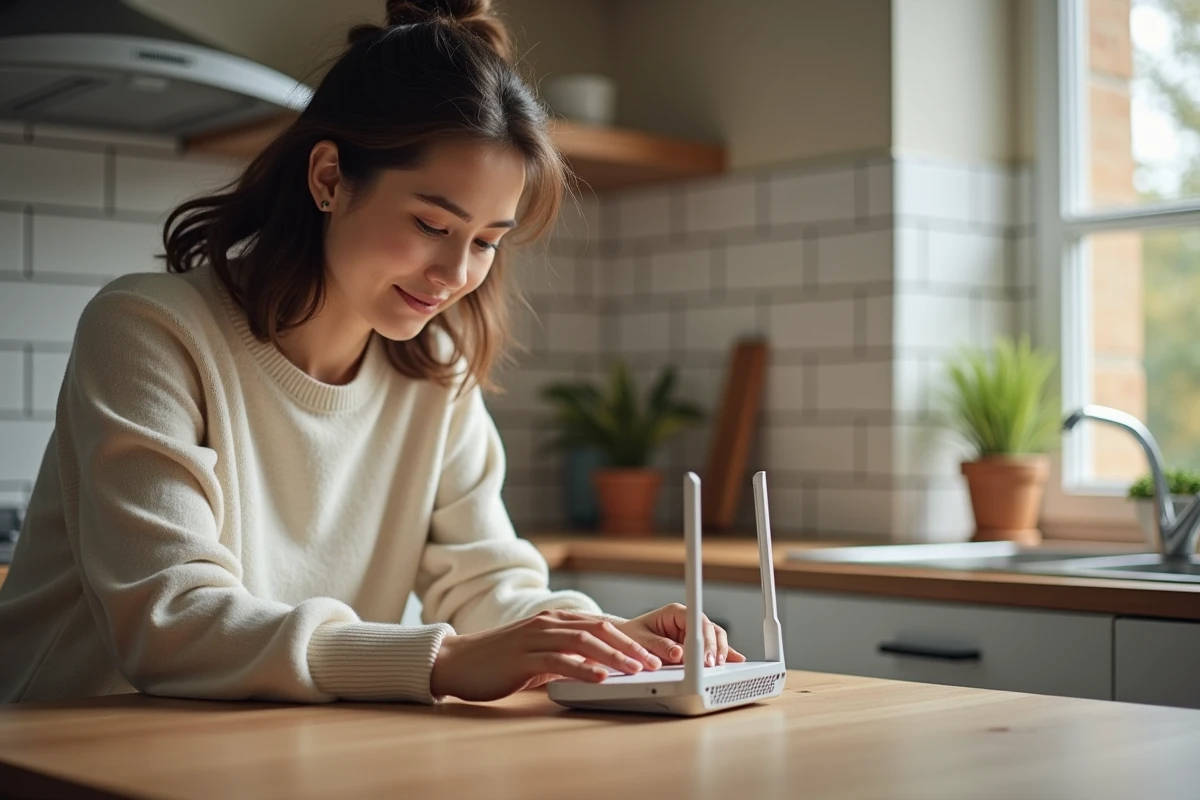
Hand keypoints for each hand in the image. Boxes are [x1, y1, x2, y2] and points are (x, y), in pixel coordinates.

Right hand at [428, 609, 662, 701]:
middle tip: (657, 662)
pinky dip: (582, 669)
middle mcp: (549, 622)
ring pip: (583, 642)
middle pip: (600, 629)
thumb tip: (601, 666)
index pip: (603, 625)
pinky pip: (557, 660)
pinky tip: (599, 678)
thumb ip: (569, 655)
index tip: (656, 655)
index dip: (632, 639)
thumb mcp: (541, 653)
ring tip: (636, 671)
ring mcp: (535, 637)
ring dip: (614, 657)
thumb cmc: (502, 659)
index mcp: (556, 619)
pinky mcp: (522, 657)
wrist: (459, 661)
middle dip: (632, 646)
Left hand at [615, 603, 745, 667]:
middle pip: (710, 629)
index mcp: (675, 612)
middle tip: (712, 665)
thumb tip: (679, 653)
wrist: (623, 640)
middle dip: (714, 647)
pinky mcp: (693, 645)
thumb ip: (659, 646)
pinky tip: (735, 660)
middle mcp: (686, 620)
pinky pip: (711, 648)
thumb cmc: (630, 635)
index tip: (706, 655)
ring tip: (719, 666)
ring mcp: (691, 632)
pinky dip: (722, 654)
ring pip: (714, 638)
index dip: (704, 638)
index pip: (697, 621)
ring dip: (720, 651)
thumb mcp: (641, 641)